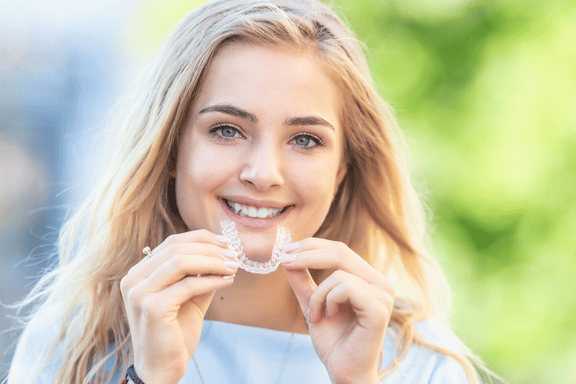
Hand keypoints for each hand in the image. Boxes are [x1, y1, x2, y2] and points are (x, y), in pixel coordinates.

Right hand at [120, 230, 238, 383]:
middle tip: (234, 254)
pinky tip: (227, 281)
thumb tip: (224, 253)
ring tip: (233, 266)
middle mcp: (133, 279)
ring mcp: (139, 293)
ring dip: (213, 261)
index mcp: (139, 273)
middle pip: (176, 248)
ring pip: (181, 262)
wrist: (161, 369)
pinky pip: (188, 285)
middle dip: (210, 249)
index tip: (226, 243)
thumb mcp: (189, 297)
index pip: (172, 243)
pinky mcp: (152, 308)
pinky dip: (212, 280)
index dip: (201, 239)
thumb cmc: (175, 333)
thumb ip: (200, 275)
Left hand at [281, 239, 394, 383]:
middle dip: (308, 254)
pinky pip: (346, 287)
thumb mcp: (312, 303)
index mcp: (368, 279)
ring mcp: (383, 295)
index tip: (287, 250)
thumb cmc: (333, 341)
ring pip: (339, 273)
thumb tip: (287, 256)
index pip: (340, 250)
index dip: (313, 245)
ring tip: (315, 315)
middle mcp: (381, 283)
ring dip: (318, 294)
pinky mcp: (379, 309)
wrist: (343, 371)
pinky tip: (328, 317)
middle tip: (285, 260)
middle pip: (341, 252)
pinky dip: (328, 301)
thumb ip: (302, 280)